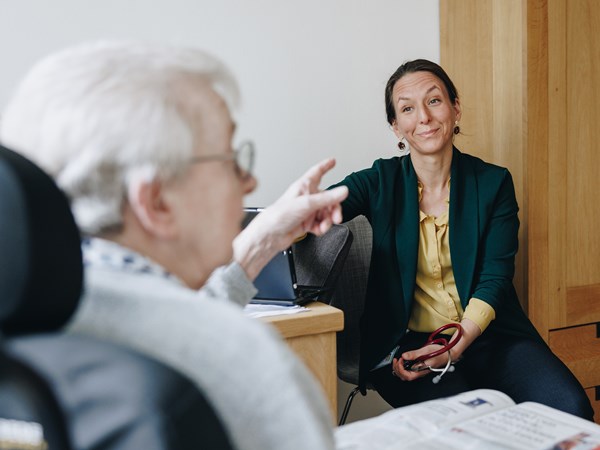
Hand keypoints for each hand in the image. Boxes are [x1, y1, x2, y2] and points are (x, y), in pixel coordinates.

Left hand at [233, 158, 347, 279]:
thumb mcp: (307, 204)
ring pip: (325, 213)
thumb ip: (327, 198)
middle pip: (328, 198)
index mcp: (303, 187)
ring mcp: (306, 211)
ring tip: (324, 225)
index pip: (317, 172)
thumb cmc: (279, 215)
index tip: (332, 161)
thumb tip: (343, 191)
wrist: (271, 235)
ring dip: (327, 220)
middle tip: (336, 217)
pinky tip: (318, 230)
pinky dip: (322, 227)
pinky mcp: (306, 223)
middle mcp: (305, 197)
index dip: (325, 165)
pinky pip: (320, 223)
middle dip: (334, 208)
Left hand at [391, 342, 448, 381]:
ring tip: (398, 360)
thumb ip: (414, 354)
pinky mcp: (420, 368)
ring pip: (406, 375)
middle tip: (397, 360)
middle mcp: (420, 372)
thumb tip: (404, 356)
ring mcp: (420, 371)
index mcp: (422, 370)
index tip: (400, 360)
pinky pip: (409, 371)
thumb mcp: (426, 351)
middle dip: (397, 369)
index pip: (407, 376)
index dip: (401, 369)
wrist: (448, 354)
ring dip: (399, 369)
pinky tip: (403, 361)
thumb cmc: (440, 353)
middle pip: (405, 377)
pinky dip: (403, 367)